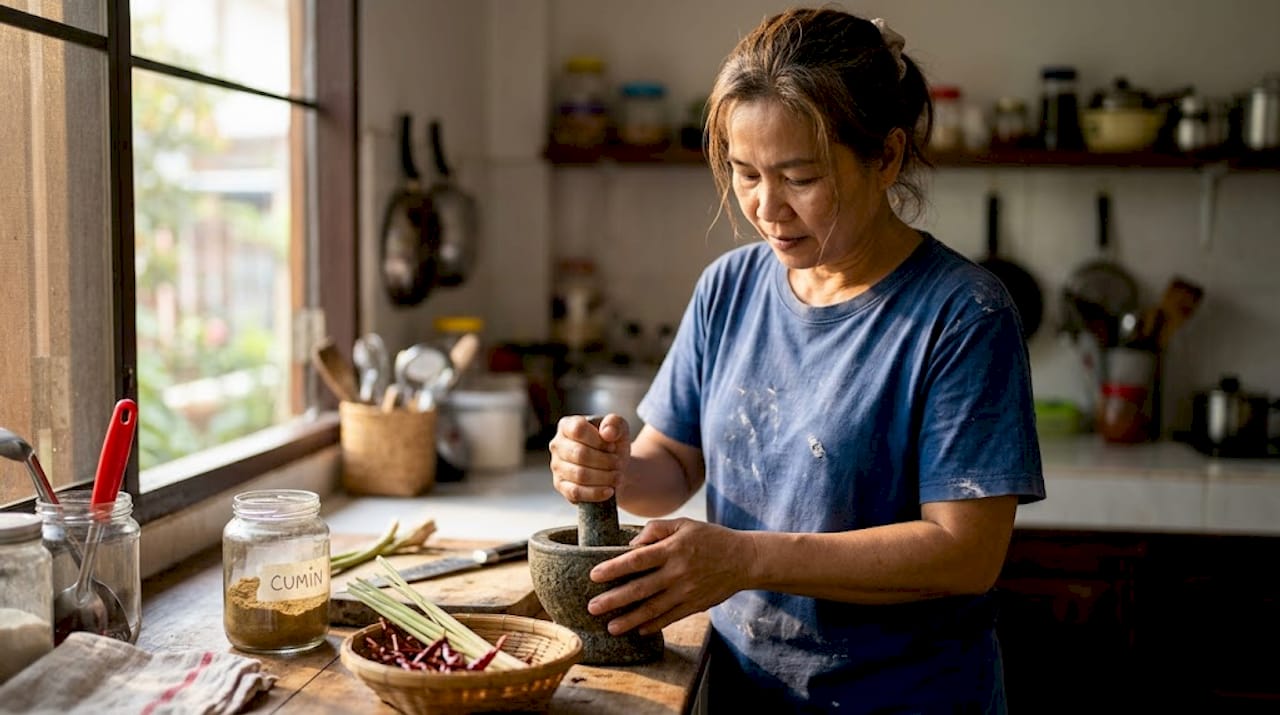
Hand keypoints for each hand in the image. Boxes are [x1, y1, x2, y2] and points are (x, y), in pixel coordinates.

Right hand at [548, 414, 630, 502]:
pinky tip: (609, 491)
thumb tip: (607, 433)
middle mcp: (557, 445)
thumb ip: (615, 423)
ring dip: (604, 477)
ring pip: (579, 475)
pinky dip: (595, 493)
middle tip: (619, 464)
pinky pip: (575, 492)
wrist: (614, 467)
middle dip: (605, 461)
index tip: (612, 447)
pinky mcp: (561, 486)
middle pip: (580, 454)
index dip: (599, 440)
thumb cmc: (613, 444)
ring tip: (618, 476)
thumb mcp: (619, 428)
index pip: (578, 429)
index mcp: (567, 425)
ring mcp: (557, 466)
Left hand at [586, 518, 755, 635]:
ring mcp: (686, 592)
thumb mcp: (684, 524)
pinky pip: (670, 618)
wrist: (744, 559)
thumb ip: (656, 529)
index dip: (614, 568)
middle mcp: (677, 572)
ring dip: (629, 620)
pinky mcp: (695, 605)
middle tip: (591, 608)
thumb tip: (631, 545)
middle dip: (613, 600)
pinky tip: (637, 630)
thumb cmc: (710, 538)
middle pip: (640, 589)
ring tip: (610, 627)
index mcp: (672, 549)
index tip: (594, 575)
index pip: (637, 560)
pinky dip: (653, 625)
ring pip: (652, 609)